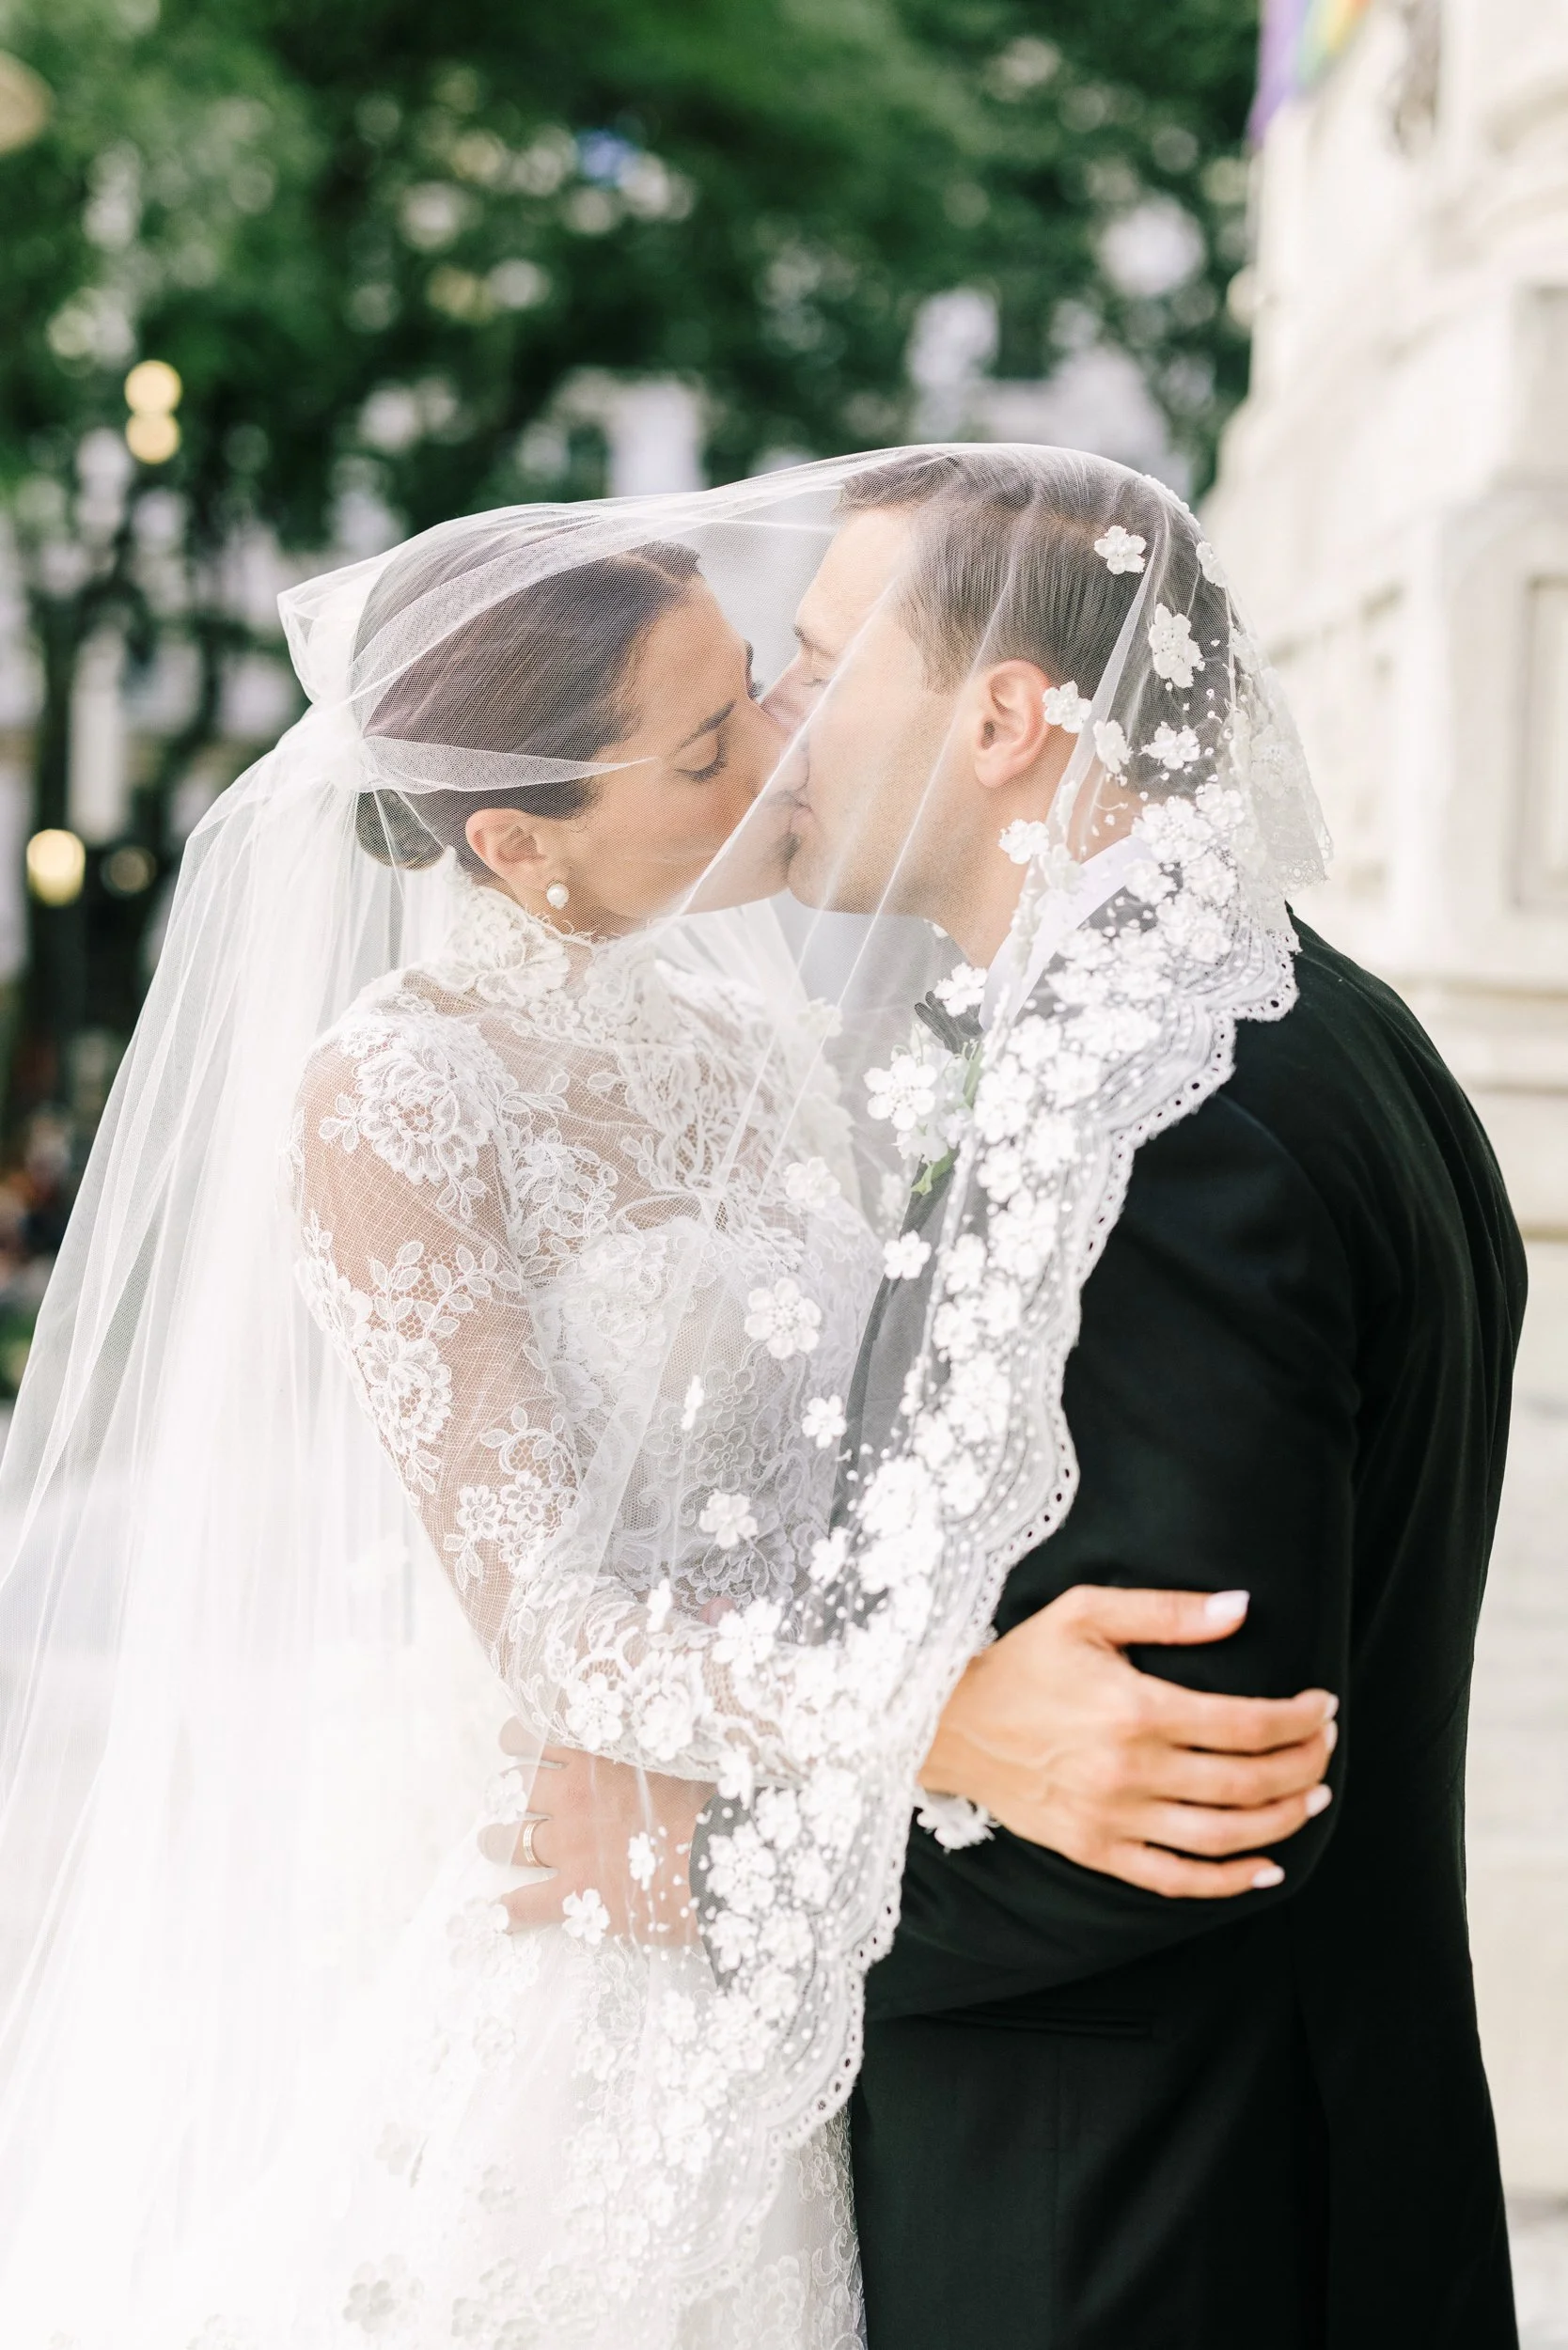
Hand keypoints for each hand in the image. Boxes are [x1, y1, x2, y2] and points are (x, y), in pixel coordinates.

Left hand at [478, 1724, 709, 1943]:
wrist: (723, 1853)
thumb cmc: (713, 1799)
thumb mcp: (678, 1751)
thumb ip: (648, 1740)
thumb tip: (649, 1724)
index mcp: (595, 1755)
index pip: (533, 1735)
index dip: (516, 1739)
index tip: (515, 1743)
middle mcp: (573, 1796)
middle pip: (515, 1788)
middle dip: (506, 1792)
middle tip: (505, 1796)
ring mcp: (569, 1846)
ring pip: (511, 1842)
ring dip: (495, 1841)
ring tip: (490, 1842)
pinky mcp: (576, 1894)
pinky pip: (525, 1905)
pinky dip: (506, 1912)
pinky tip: (497, 1916)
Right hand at [919, 1586, 1338, 1898]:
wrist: (949, 1723)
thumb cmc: (1023, 1662)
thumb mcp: (1085, 1613)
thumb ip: (1167, 1611)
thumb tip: (1241, 1607)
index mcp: (1134, 1708)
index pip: (1244, 1723)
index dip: (1296, 1718)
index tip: (1324, 1707)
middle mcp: (1130, 1770)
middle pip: (1245, 1781)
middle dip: (1302, 1766)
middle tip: (1327, 1749)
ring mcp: (1113, 1818)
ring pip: (1223, 1835)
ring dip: (1282, 1820)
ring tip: (1314, 1798)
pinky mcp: (1096, 1850)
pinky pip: (1175, 1879)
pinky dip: (1229, 1881)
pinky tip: (1266, 1868)